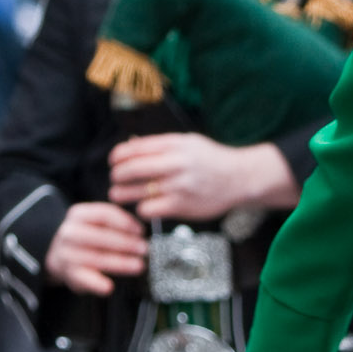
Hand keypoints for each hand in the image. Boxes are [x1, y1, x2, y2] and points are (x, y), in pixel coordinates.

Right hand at [43, 201, 149, 295]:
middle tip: (144, 249)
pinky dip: (96, 283)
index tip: (140, 231)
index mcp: (79, 214)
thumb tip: (140, 232)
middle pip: (100, 236)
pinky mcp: (68, 273)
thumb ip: (114, 223)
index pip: (104, 214)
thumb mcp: (95, 223)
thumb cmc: (87, 238)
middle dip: (126, 243)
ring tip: (138, 266)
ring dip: (120, 263)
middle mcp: (70, 232)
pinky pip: (83, 278)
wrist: (58, 255)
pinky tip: (109, 287)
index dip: (125, 222)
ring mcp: (67, 253)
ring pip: (96, 257)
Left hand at [106, 134, 298, 224]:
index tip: (113, 162)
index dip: (117, 156)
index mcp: (175, 144)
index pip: (135, 148)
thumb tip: (130, 145)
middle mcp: (176, 164)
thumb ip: (160, 145)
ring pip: (136, 192)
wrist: (240, 178)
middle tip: (114, 179)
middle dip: (116, 175)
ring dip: (122, 194)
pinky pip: (149, 209)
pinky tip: (144, 207)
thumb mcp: (188, 142)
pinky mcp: (181, 206)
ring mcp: (178, 186)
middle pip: (131, 169)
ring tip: (119, 195)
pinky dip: (141, 209)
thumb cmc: (211, 159)